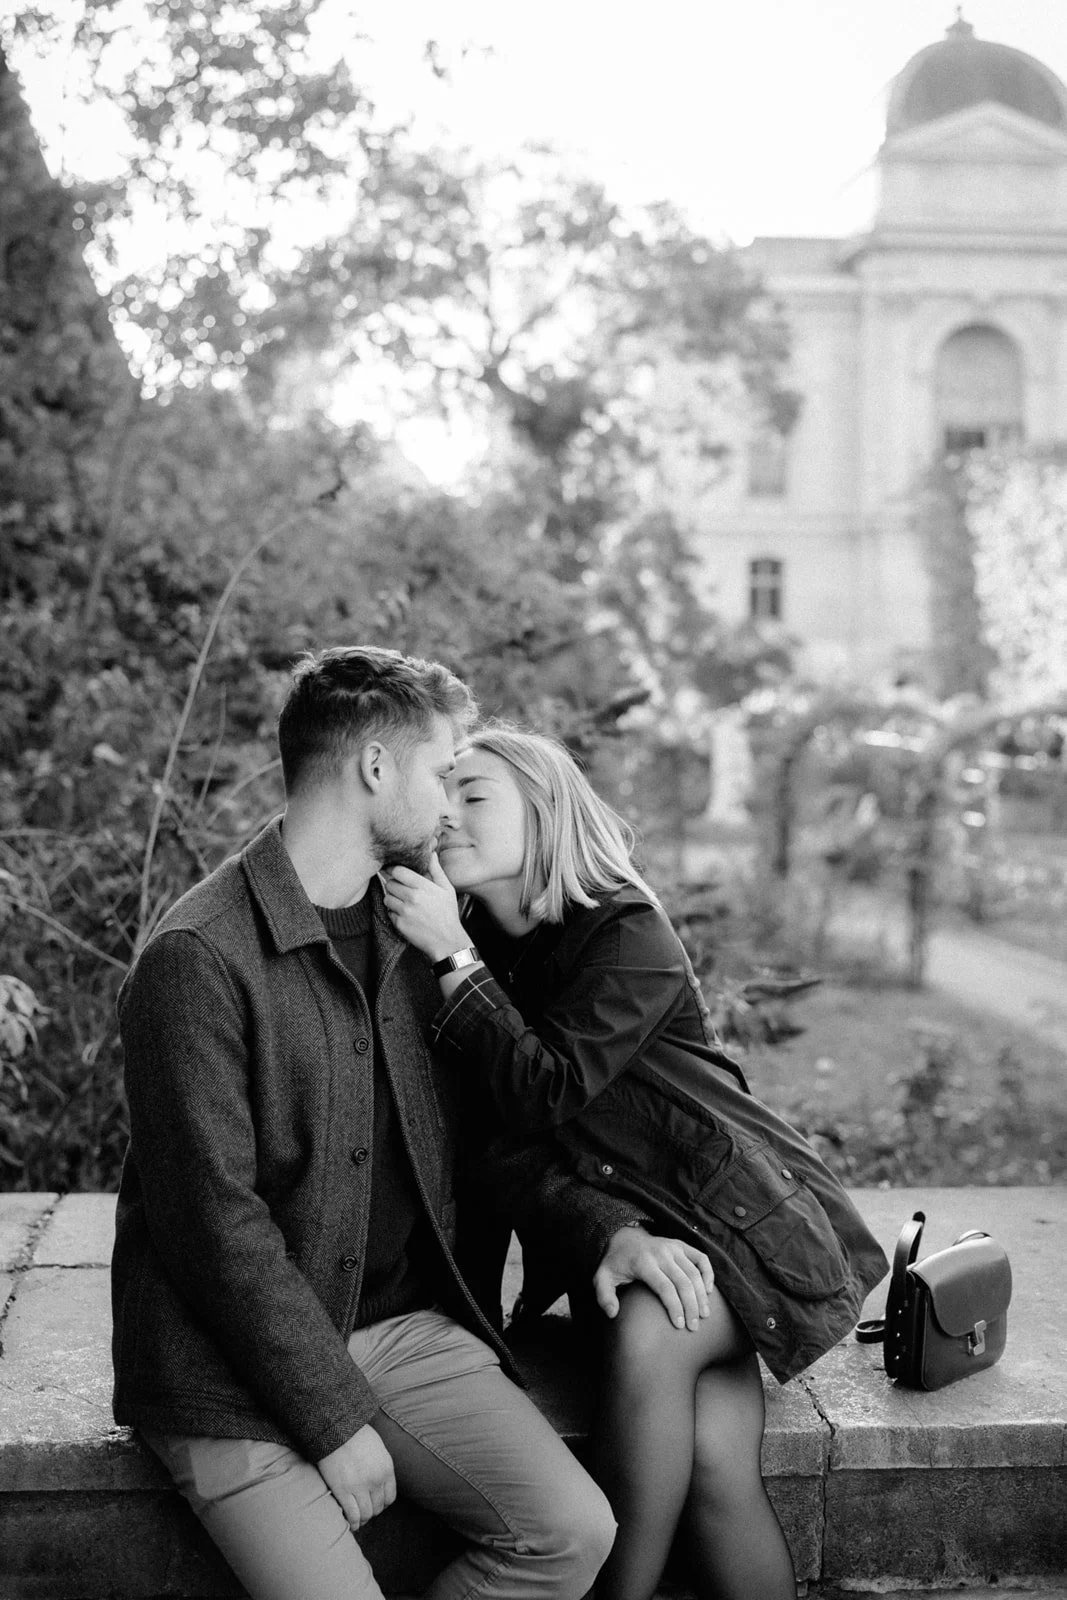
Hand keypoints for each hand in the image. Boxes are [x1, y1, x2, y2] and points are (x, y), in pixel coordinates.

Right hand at [317, 1423, 395, 1529]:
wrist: (336, 1429)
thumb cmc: (355, 1434)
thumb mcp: (377, 1447)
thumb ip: (379, 1465)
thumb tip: (377, 1480)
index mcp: (386, 1469)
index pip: (390, 1497)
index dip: (381, 1504)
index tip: (374, 1503)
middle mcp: (376, 1480)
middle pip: (377, 1508)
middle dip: (371, 1512)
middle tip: (363, 1511)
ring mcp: (360, 1487)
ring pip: (366, 1514)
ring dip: (362, 1519)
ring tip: (356, 1519)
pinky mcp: (343, 1491)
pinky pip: (352, 1515)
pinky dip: (353, 1523)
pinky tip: (350, 1524)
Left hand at [382, 856, 466, 961]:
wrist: (447, 941)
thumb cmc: (448, 913)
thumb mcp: (447, 889)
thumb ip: (436, 870)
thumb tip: (431, 853)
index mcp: (422, 886)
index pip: (398, 871)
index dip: (396, 870)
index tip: (397, 873)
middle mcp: (411, 897)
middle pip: (390, 883)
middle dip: (394, 885)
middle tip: (403, 890)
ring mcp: (404, 911)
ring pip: (387, 897)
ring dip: (393, 899)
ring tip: (405, 903)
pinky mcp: (399, 924)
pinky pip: (389, 912)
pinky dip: (394, 913)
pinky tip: (406, 915)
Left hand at [594, 1226, 714, 1331]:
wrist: (624, 1237)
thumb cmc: (615, 1263)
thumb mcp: (602, 1278)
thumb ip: (604, 1296)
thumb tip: (613, 1314)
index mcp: (644, 1263)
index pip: (665, 1287)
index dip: (674, 1307)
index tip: (679, 1325)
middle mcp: (661, 1253)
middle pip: (683, 1283)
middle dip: (691, 1306)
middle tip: (694, 1327)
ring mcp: (673, 1248)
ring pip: (694, 1273)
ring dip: (702, 1295)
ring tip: (704, 1315)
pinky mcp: (681, 1245)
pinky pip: (701, 1258)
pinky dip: (708, 1274)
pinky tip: (709, 1291)